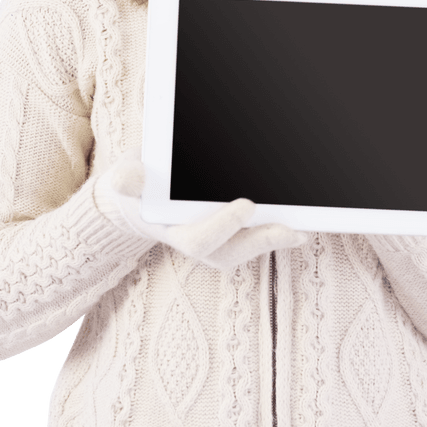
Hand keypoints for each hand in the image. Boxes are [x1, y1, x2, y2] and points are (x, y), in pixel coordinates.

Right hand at [97, 149, 306, 268]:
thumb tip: (125, 179)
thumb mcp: (126, 175)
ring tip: (301, 231)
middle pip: (228, 251)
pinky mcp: (226, 233)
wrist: (138, 191)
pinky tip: (297, 225)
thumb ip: (127, 178)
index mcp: (169, 229)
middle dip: (260, 241)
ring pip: (243, 249)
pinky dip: (272, 233)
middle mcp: (193, 240)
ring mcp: (210, 240)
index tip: (246, 205)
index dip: (223, 226)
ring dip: (272, 240)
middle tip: (291, 230)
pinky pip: (250, 239)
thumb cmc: (136, 181)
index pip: (198, 238)